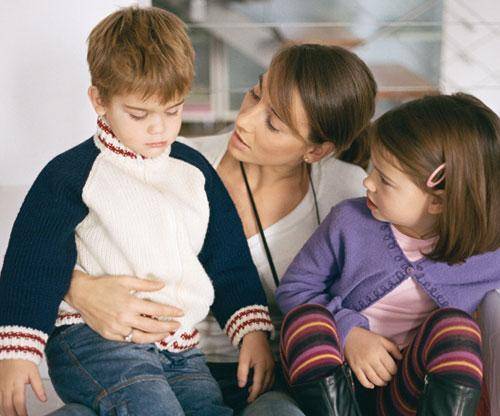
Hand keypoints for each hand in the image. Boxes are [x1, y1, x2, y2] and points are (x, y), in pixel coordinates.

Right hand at [0, 360, 45, 415]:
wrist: (14, 350)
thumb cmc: (25, 361)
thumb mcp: (34, 373)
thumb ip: (38, 387)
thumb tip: (44, 399)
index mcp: (17, 383)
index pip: (18, 402)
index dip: (22, 412)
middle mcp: (6, 386)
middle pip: (7, 406)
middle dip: (12, 415)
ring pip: (0, 404)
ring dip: (5, 412)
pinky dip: (0, 406)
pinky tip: (3, 411)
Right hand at [66, 270, 183, 342]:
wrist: (81, 293)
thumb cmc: (104, 284)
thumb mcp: (125, 280)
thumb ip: (145, 284)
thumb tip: (162, 285)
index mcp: (130, 303)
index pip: (156, 310)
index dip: (170, 311)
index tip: (180, 312)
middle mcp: (124, 318)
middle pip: (152, 326)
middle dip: (167, 326)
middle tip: (177, 325)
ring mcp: (116, 328)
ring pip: (141, 337)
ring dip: (155, 336)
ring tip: (165, 333)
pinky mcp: (108, 334)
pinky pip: (127, 339)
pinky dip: (139, 339)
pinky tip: (147, 336)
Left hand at [237, 331, 274, 402]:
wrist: (256, 334)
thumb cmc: (249, 346)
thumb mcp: (242, 358)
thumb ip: (242, 372)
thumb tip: (241, 385)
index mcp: (262, 366)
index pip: (259, 385)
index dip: (254, 394)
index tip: (249, 400)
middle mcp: (270, 367)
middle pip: (266, 385)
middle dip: (258, 393)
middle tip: (249, 397)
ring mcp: (272, 365)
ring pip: (270, 382)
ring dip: (263, 389)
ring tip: (252, 391)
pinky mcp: (273, 364)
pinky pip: (272, 377)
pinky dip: (267, 383)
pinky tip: (260, 383)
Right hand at [344, 327, 401, 388]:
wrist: (348, 335)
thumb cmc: (367, 338)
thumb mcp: (381, 339)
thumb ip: (393, 347)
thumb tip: (401, 358)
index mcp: (379, 351)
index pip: (392, 368)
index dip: (395, 371)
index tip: (393, 370)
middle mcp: (371, 358)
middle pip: (385, 376)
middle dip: (389, 377)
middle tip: (388, 375)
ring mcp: (362, 364)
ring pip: (375, 380)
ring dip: (381, 383)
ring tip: (383, 380)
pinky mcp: (355, 368)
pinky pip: (363, 381)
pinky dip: (369, 385)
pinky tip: (372, 384)